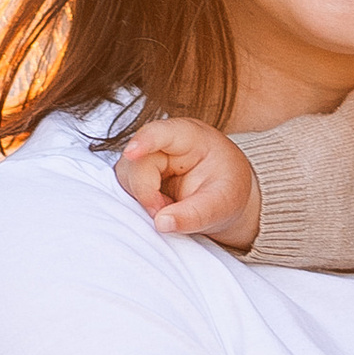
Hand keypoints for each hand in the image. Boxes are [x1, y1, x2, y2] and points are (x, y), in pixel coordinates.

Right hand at [113, 117, 261, 249]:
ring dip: (143, 199)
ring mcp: (148, 157)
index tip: (132, 153)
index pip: (162, 132)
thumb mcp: (222, 205)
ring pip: (127, 175)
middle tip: (164, 213)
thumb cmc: (227, 191)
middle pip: (137, 161)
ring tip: (169, 209)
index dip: (144, 141)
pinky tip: (161, 208)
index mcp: (190, 137)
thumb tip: (160, 222)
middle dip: (146, 192)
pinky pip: (127, 188)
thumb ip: (195, 215)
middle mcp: (164, 143)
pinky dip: (140, 203)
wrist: (224, 197)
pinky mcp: (139, 174)